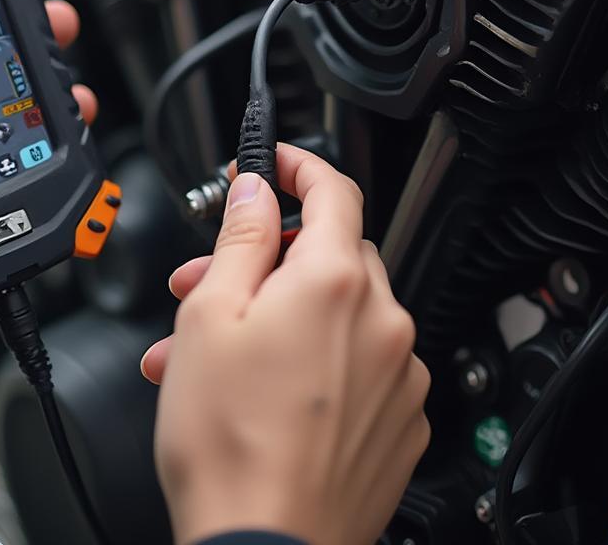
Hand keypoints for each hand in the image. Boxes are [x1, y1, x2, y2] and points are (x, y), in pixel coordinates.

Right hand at [142, 143, 429, 544]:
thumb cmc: (230, 443)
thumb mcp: (210, 314)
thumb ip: (241, 237)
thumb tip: (255, 191)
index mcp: (336, 282)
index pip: (333, 189)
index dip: (297, 165)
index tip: (273, 165)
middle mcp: (383, 322)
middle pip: (329, 253)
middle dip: (266, 258)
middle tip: (208, 282)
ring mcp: (398, 376)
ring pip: (336, 313)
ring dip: (279, 316)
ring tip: (212, 356)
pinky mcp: (399, 421)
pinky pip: (357, 365)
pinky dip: (312, 361)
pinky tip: (258, 390)